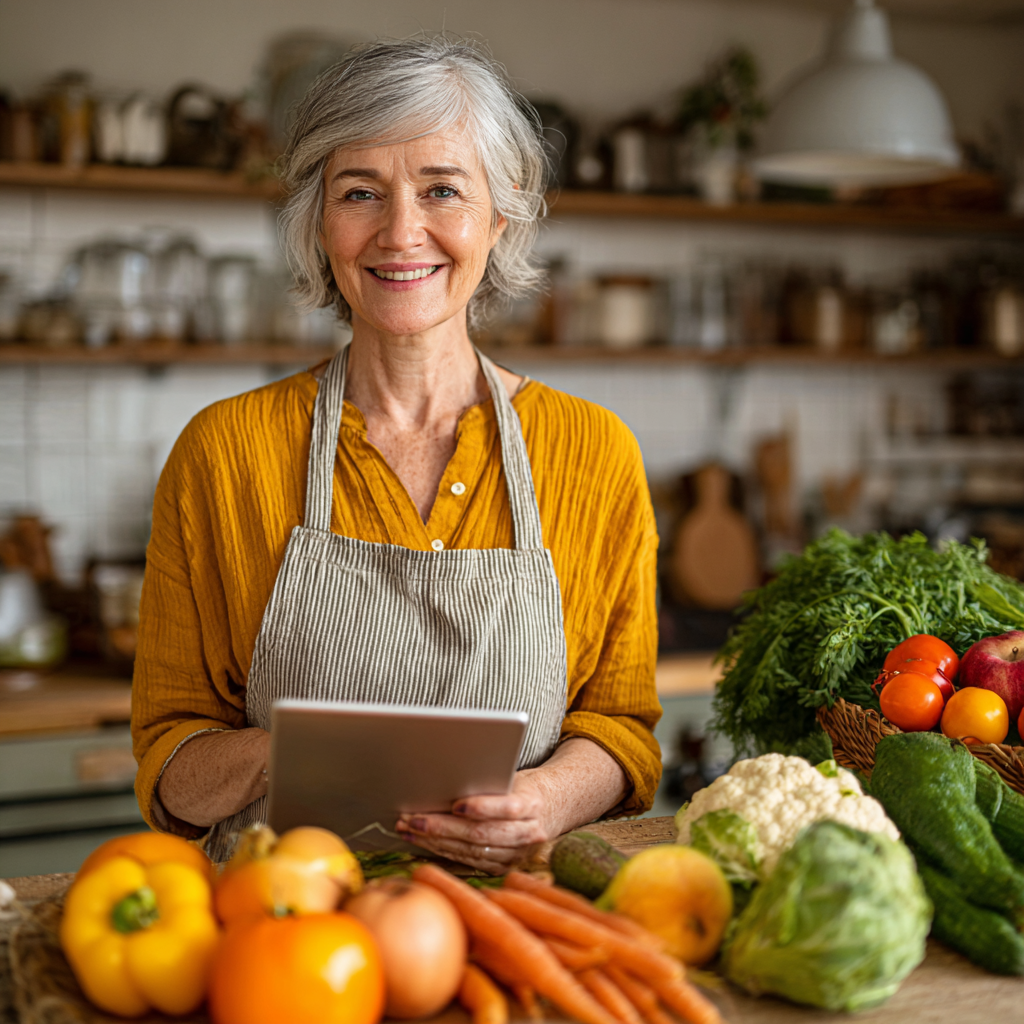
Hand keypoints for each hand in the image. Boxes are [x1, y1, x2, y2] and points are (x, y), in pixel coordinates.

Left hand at [394, 737, 627, 873]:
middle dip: (444, 827)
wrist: (550, 808)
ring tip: (409, 829)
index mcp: (533, 804)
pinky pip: (469, 862)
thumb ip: (490, 782)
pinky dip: (443, 852)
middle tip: (413, 818)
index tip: (456, 802)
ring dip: (436, 841)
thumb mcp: (513, 777)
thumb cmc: (522, 786)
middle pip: (482, 834)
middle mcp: (529, 834)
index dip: (483, 807)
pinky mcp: (503, 867)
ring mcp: (516, 855)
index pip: (509, 807)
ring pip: (472, 851)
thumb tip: (448, 778)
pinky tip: (423, 842)